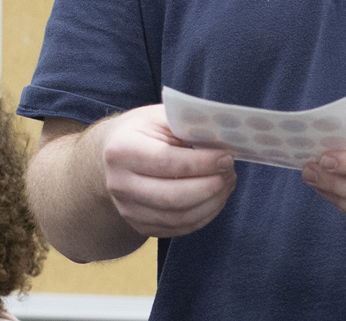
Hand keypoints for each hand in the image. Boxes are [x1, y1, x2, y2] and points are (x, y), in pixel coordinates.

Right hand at [96, 104, 236, 237]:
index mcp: (122, 151)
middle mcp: (119, 184)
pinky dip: (205, 215)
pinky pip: (179, 228)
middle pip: (173, 197)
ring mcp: (128, 209)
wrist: (115, 156)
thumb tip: (225, 137)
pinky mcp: (141, 226)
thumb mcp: (161, 117)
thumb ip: (190, 124)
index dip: (202, 162)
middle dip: (210, 186)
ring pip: (179, 217)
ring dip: (212, 202)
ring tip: (227, 183)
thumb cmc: (144, 131)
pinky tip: (216, 198)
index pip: (166, 161)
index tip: (226, 157)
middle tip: (230, 172)